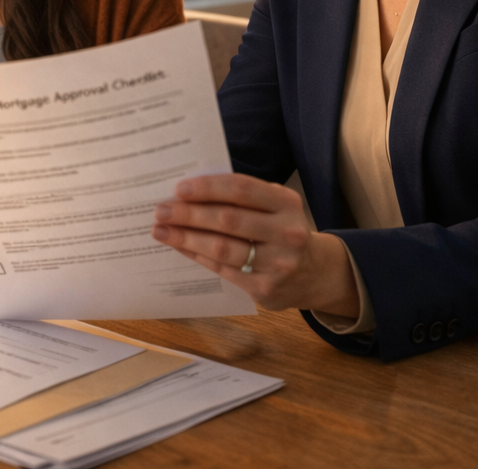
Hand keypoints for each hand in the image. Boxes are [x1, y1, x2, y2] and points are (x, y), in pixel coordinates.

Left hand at [151, 173, 358, 317]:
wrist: (317, 273)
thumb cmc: (283, 230)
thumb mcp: (275, 207)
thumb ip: (242, 198)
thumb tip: (190, 193)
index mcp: (287, 203)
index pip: (241, 189)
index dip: (207, 187)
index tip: (179, 188)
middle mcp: (287, 233)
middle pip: (228, 220)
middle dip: (189, 214)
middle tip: (161, 210)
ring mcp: (278, 264)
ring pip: (222, 248)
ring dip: (185, 238)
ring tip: (161, 230)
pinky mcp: (265, 289)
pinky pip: (222, 269)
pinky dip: (196, 256)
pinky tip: (179, 247)